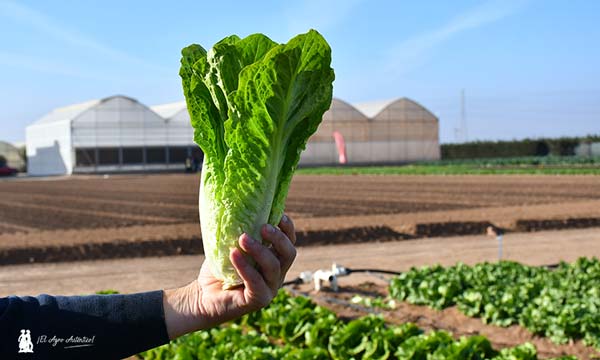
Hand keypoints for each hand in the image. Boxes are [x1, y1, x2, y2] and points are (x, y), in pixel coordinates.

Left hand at [163, 214, 296, 338]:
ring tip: (243, 238)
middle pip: (288, 254)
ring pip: (273, 267)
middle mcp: (277, 275)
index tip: (280, 215)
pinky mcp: (258, 300)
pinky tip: (233, 254)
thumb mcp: (233, 246)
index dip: (288, 229)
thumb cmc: (219, 268)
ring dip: (259, 250)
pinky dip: (245, 267)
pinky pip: (256, 282)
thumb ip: (243, 232)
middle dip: (278, 238)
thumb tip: (241, 205)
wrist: (203, 296)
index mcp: (275, 260)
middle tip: (263, 227)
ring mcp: (269, 289)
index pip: (290, 243)